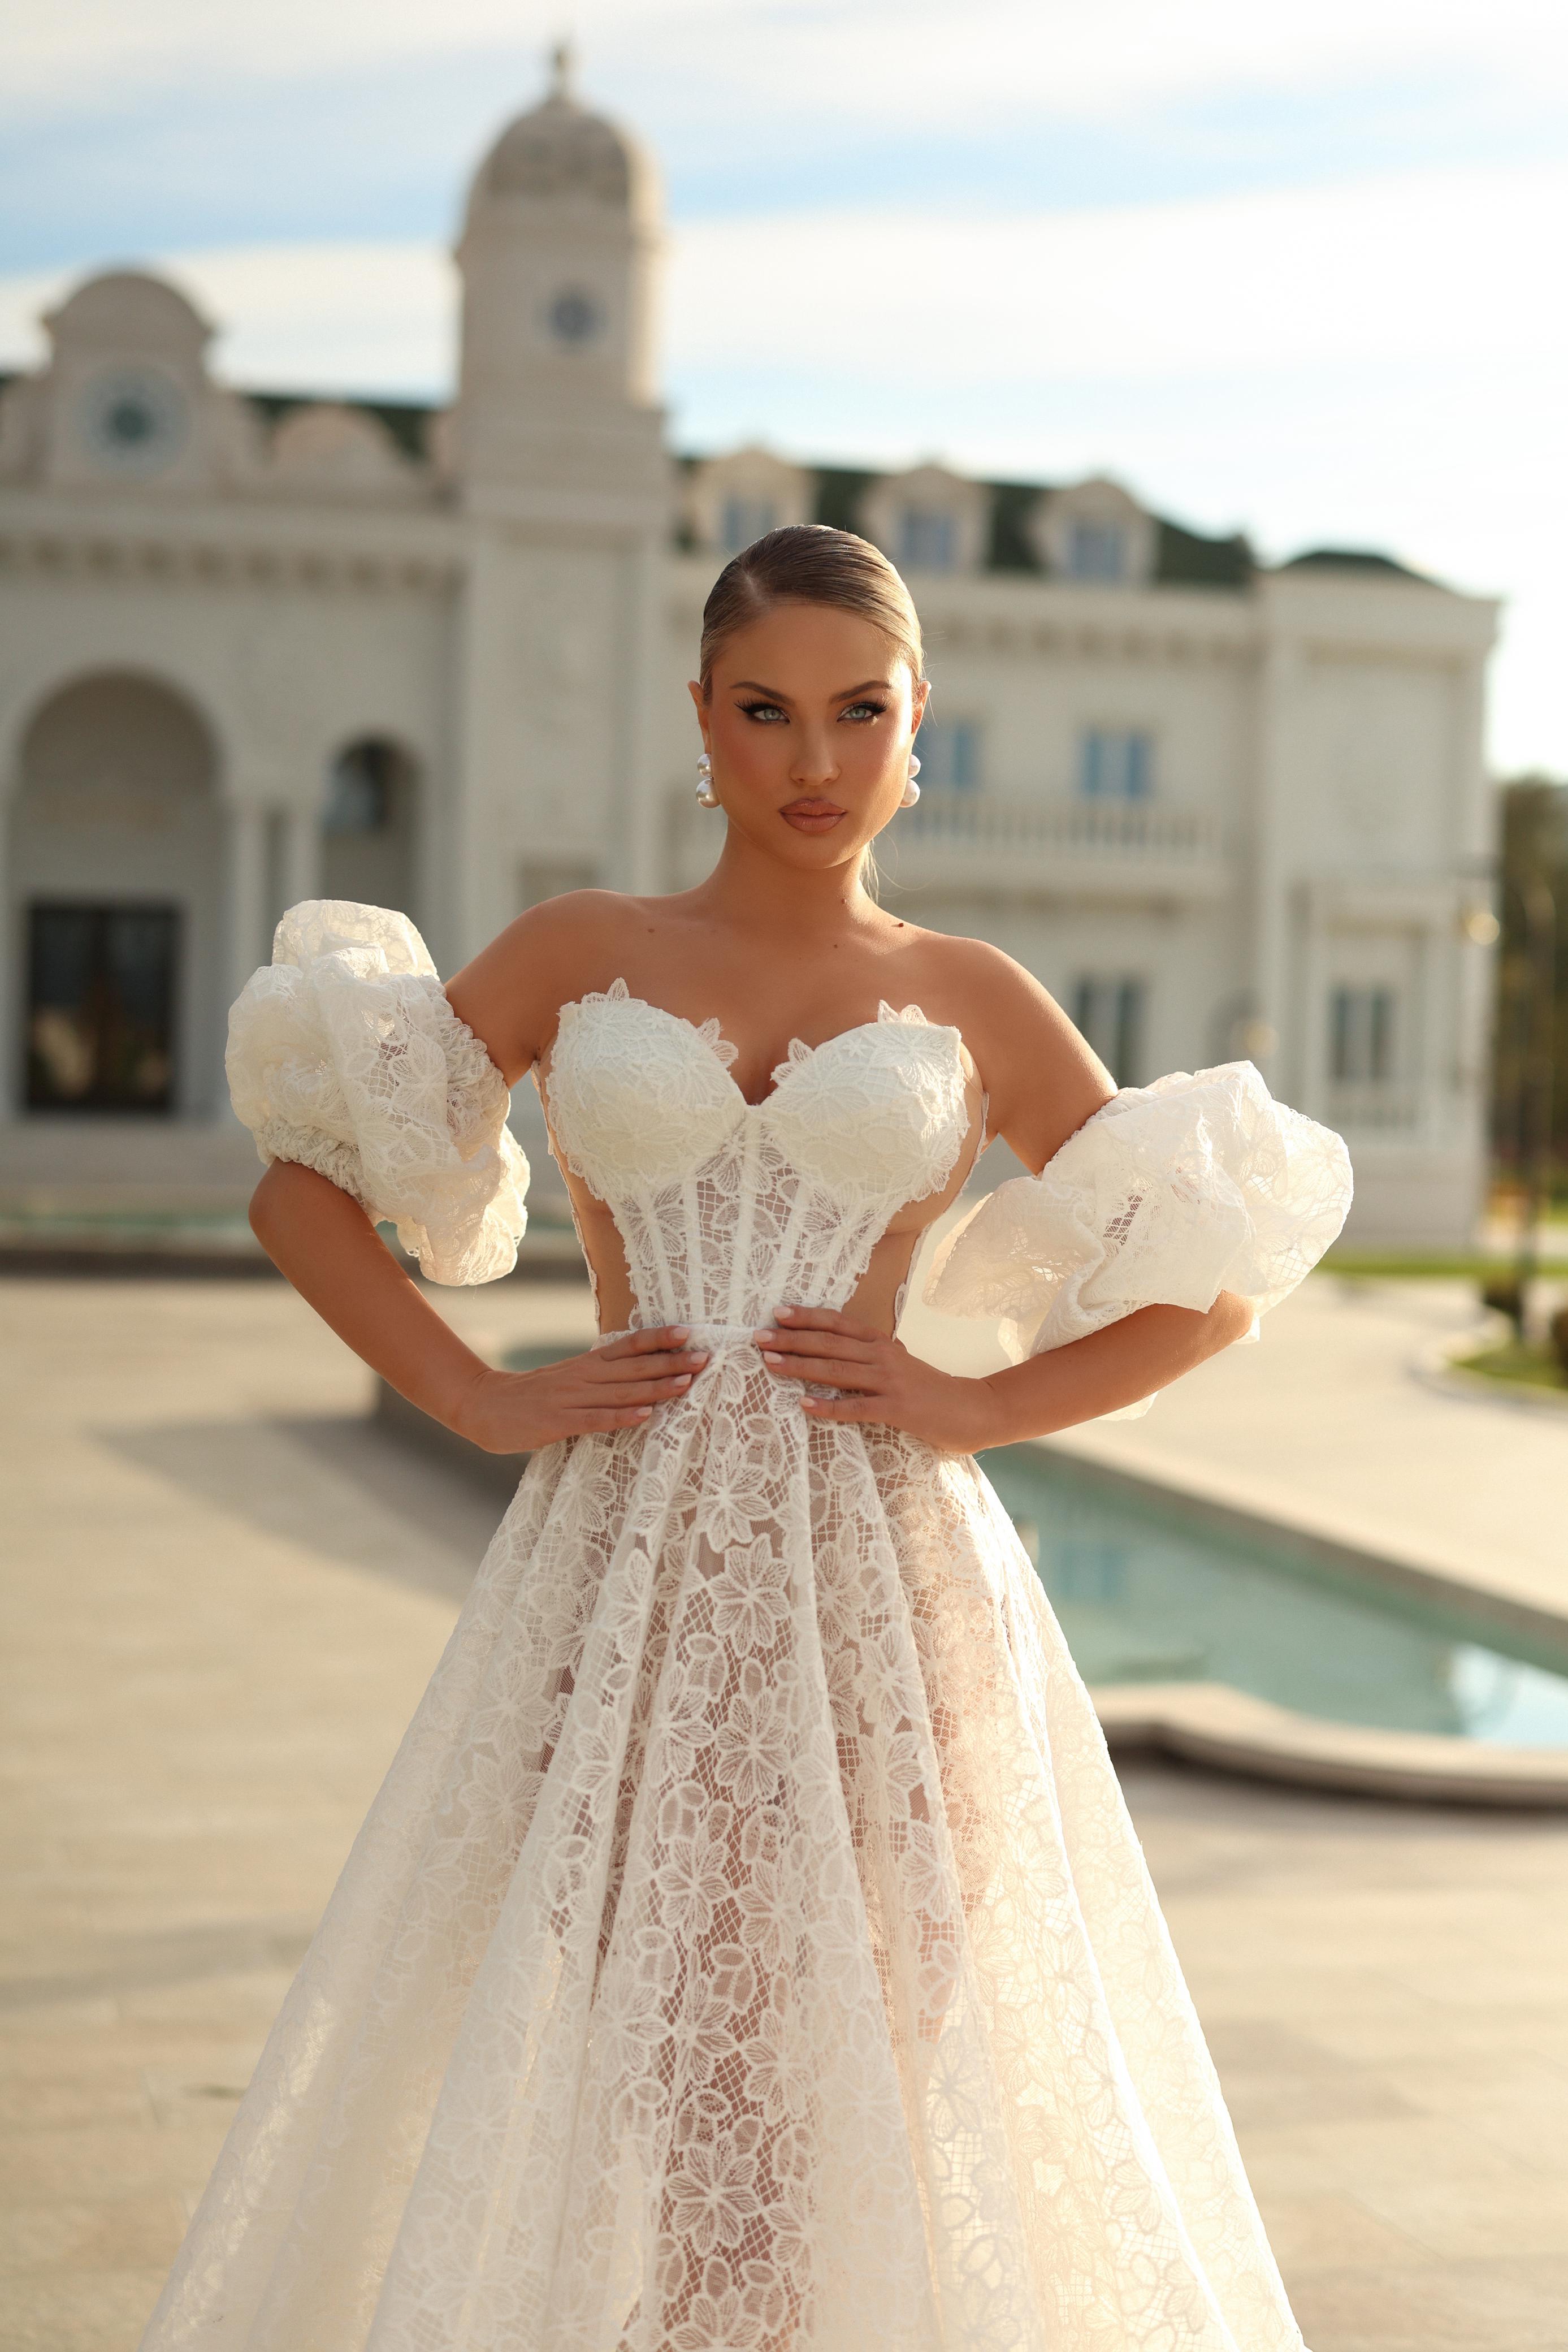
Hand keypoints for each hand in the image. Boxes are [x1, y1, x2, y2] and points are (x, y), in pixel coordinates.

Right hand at [452, 1326, 709, 1453]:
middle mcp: (582, 1376)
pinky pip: (597, 1419)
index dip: (658, 1338)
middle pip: (633, 1366)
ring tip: (687, 1383)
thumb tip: (634, 1373)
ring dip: (656, 1387)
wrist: (482, 1406)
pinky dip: (622, 1416)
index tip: (689, 1332)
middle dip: (671, 1362)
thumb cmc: (530, 1396)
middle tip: (705, 1358)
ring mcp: (571, 1398)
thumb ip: (597, 1376)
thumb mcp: (566, 1378)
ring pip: (621, 1391)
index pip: (628, 1345)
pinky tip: (646, 1414)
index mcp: (586, 1364)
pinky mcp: (559, 1422)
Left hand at [755, 1304, 1005, 1454]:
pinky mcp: (897, 1409)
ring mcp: (891, 1381)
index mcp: (883, 1343)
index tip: (777, 1313)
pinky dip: (829, 1407)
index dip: (807, 1317)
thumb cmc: (931, 1390)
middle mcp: (883, 1356)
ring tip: (769, 1363)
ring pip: (837, 1371)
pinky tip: (804, 1406)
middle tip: (759, 1337)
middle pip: (829, 1344)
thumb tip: (832, 1355)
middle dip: (791, 1339)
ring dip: (800, 1366)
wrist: (975, 1409)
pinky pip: (856, 1407)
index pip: (839, 1324)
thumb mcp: (899, 1364)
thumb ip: (870, 1357)